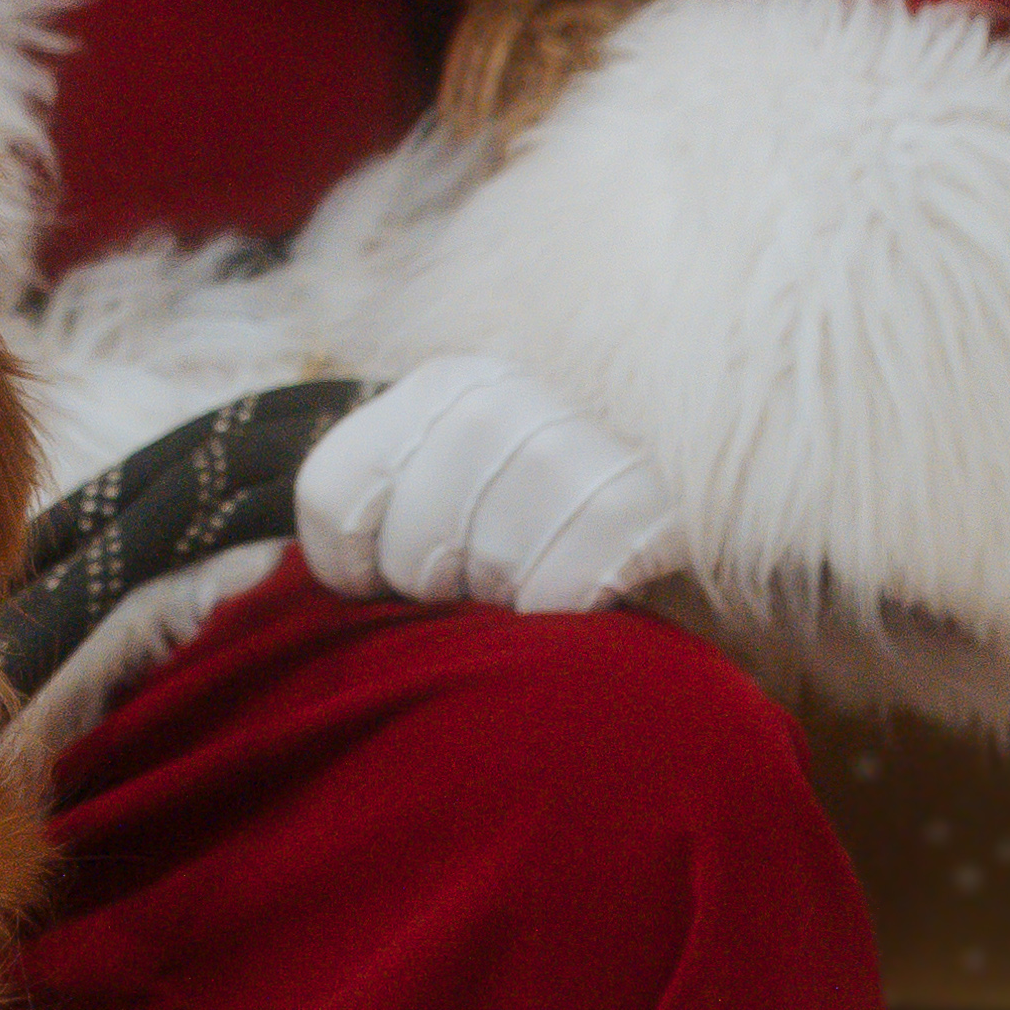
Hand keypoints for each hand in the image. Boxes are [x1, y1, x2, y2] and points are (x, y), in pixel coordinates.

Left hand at [293, 354, 686, 618]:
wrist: (708, 549)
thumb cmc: (546, 542)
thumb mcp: (454, 496)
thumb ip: (380, 510)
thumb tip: (301, 597)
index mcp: (442, 386)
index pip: (332, 494)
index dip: (353, 566)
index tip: (394, 580)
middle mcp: (499, 397)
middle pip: (407, 550)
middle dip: (443, 595)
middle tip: (497, 587)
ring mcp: (573, 443)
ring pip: (483, 575)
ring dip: (510, 610)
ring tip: (546, 590)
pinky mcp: (641, 505)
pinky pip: (559, 598)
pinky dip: (567, 623)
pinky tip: (593, 606)